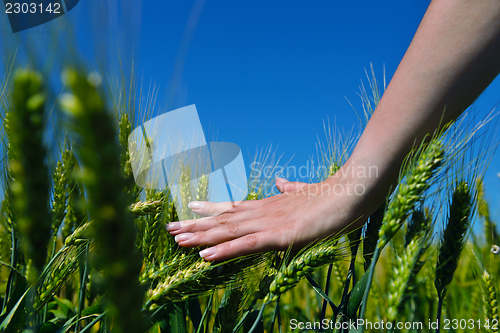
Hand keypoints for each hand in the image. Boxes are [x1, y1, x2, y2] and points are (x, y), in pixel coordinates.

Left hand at [167, 174, 369, 260]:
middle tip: (169, 227)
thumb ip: (290, 189)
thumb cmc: (331, 195)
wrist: (350, 191)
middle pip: (223, 219)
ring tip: (176, 240)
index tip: (190, 208)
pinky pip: (246, 245)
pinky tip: (205, 256)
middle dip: (195, 225)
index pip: (233, 207)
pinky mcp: (279, 235)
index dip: (210, 209)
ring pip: (228, 231)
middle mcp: (262, 212)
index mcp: (268, 205)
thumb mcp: (305, 193)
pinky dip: (224, 250)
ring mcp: (268, 223)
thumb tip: (279, 181)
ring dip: (201, 237)